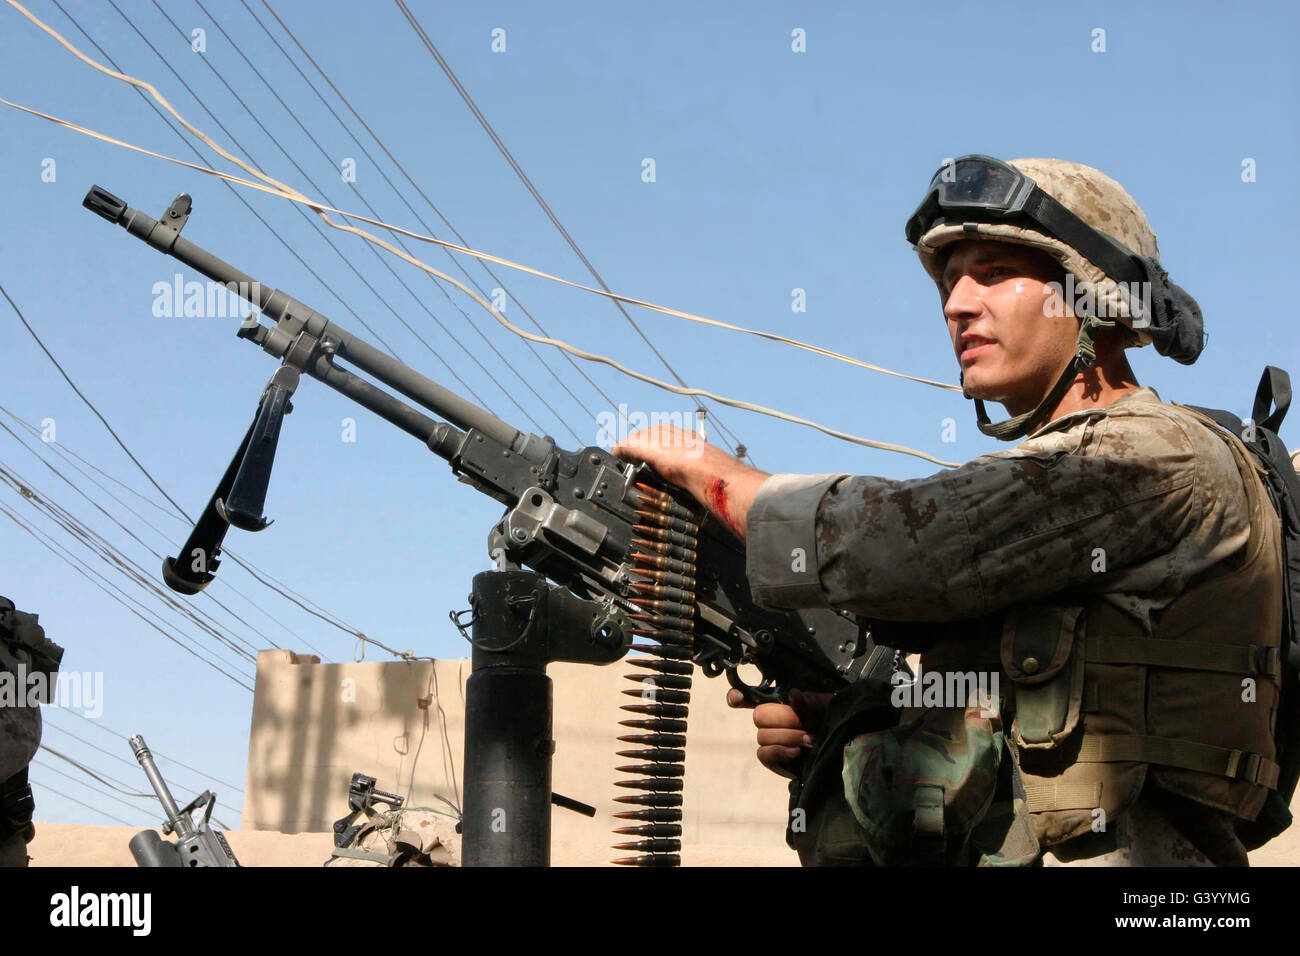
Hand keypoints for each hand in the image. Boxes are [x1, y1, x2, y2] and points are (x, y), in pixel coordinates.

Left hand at [612, 425, 769, 540]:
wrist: (711, 472)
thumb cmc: (716, 476)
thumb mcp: (709, 471)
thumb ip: (703, 474)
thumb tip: (713, 487)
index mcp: (687, 437)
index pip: (664, 436)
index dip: (656, 447)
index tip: (652, 457)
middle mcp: (671, 432)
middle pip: (647, 436)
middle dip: (640, 448)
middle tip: (634, 461)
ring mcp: (657, 438)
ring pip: (636, 440)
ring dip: (630, 452)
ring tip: (625, 461)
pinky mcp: (644, 446)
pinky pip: (626, 446)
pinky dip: (620, 453)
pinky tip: (616, 457)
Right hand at [727, 688, 832, 778]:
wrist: (841, 751)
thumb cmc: (832, 725)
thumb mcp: (827, 708)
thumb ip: (811, 700)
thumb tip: (793, 695)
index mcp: (780, 702)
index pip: (750, 696)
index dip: (738, 696)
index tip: (738, 699)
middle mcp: (771, 720)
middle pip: (759, 715)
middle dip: (786, 720)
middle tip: (808, 726)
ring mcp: (770, 740)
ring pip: (763, 735)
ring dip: (789, 737)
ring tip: (810, 740)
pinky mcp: (772, 759)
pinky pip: (764, 754)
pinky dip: (780, 751)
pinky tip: (796, 752)